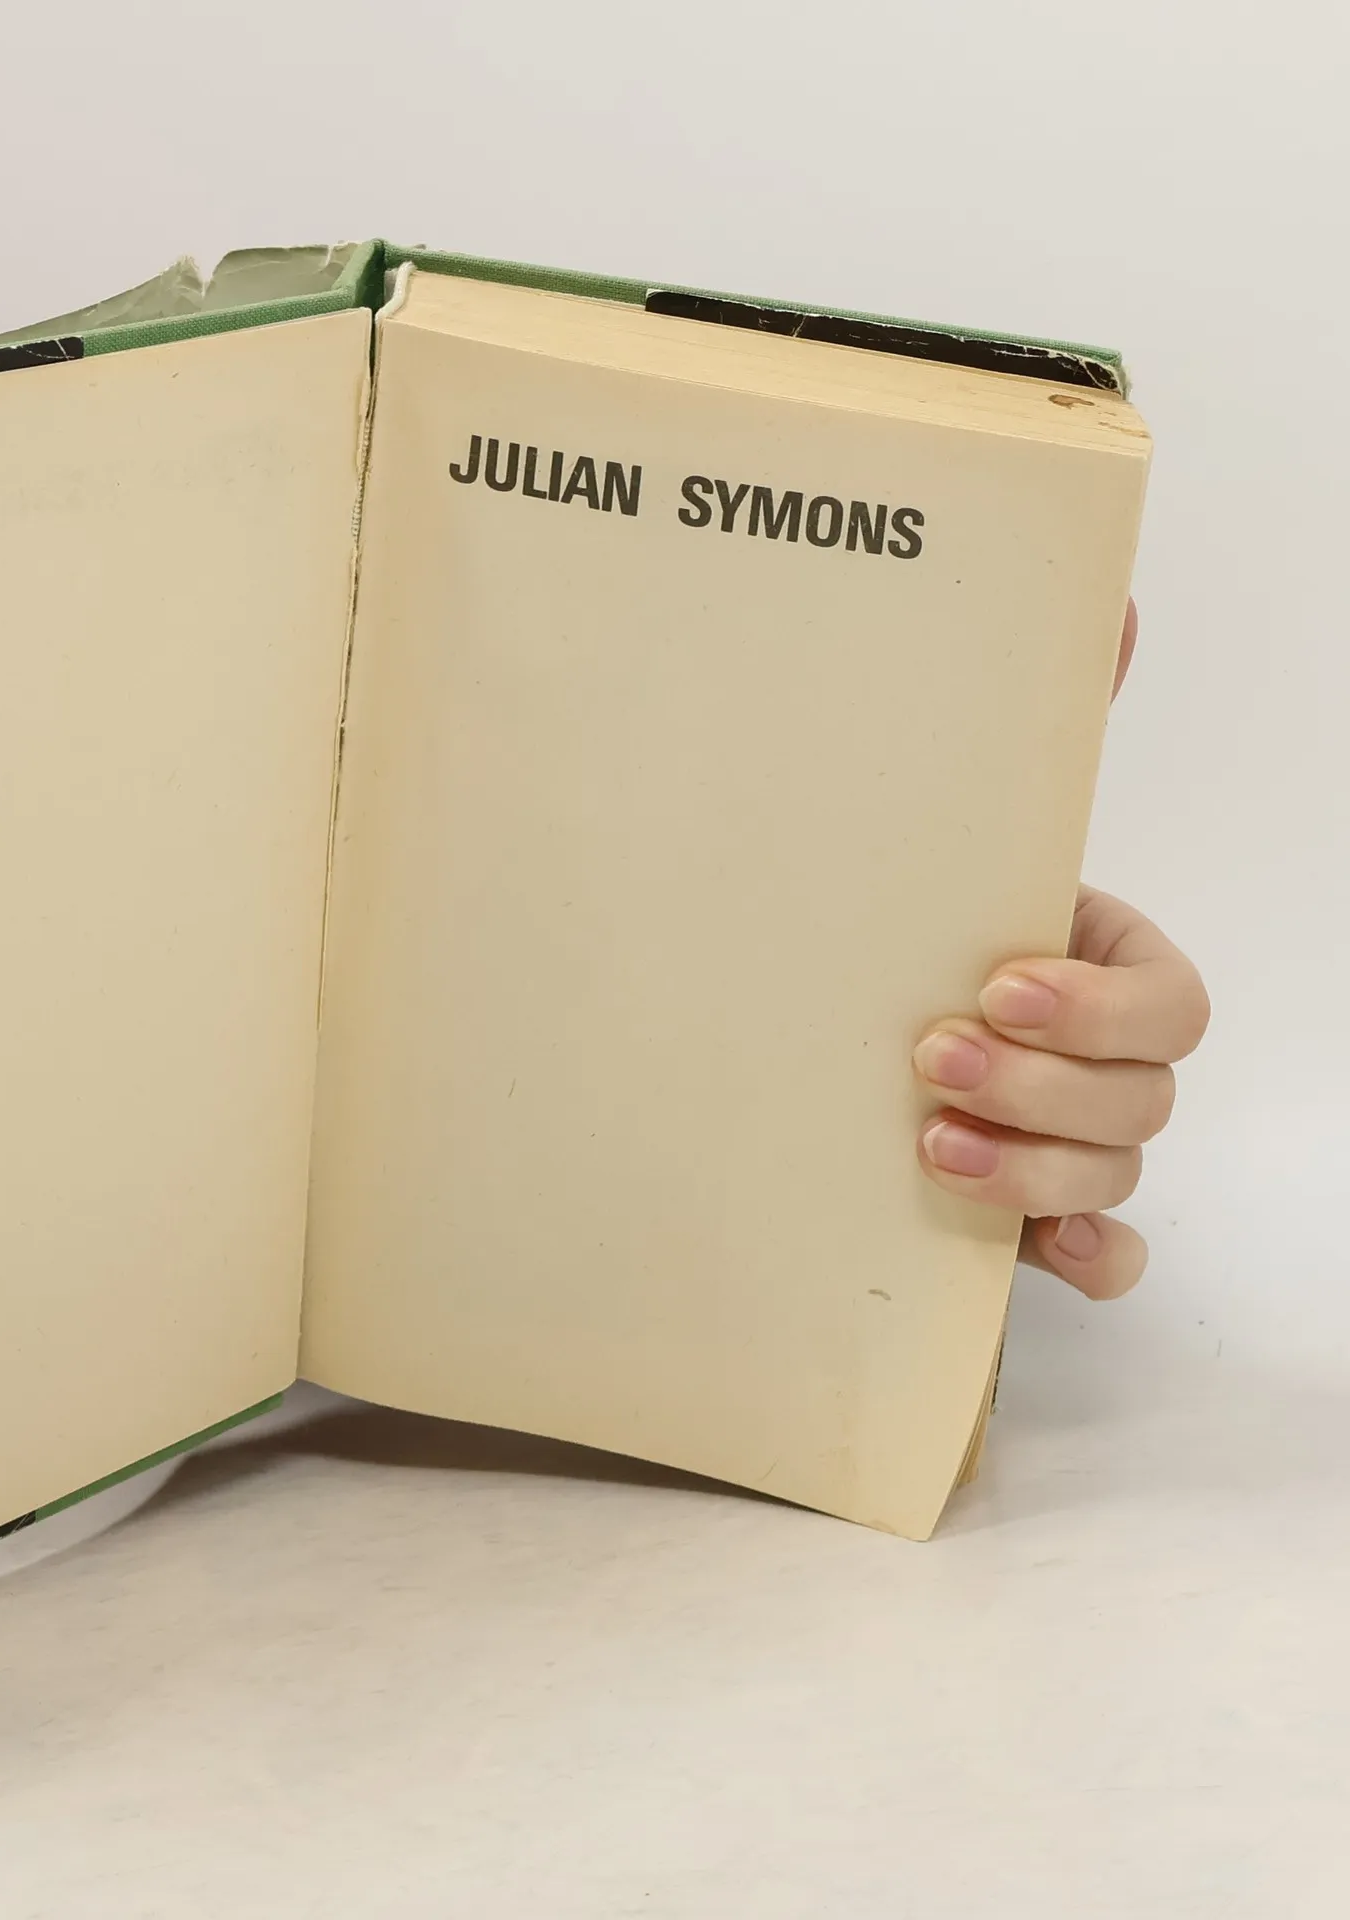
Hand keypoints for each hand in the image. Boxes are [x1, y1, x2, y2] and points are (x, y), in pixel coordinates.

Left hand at [912, 603, 1205, 1298]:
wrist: (825, 1008)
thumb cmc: (909, 921)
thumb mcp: (951, 831)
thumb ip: (1034, 727)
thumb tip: (1116, 605)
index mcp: (1100, 967)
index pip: (1168, 1003)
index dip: (1098, 1008)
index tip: (998, 985)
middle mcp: (1103, 1060)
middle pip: (1144, 1097)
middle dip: (1047, 1086)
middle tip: (931, 1060)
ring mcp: (1076, 1140)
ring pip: (1116, 1172)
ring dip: (1036, 1168)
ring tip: (929, 1146)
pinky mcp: (1033, 1211)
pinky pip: (1105, 1252)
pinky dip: (1087, 1256)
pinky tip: (1043, 1253)